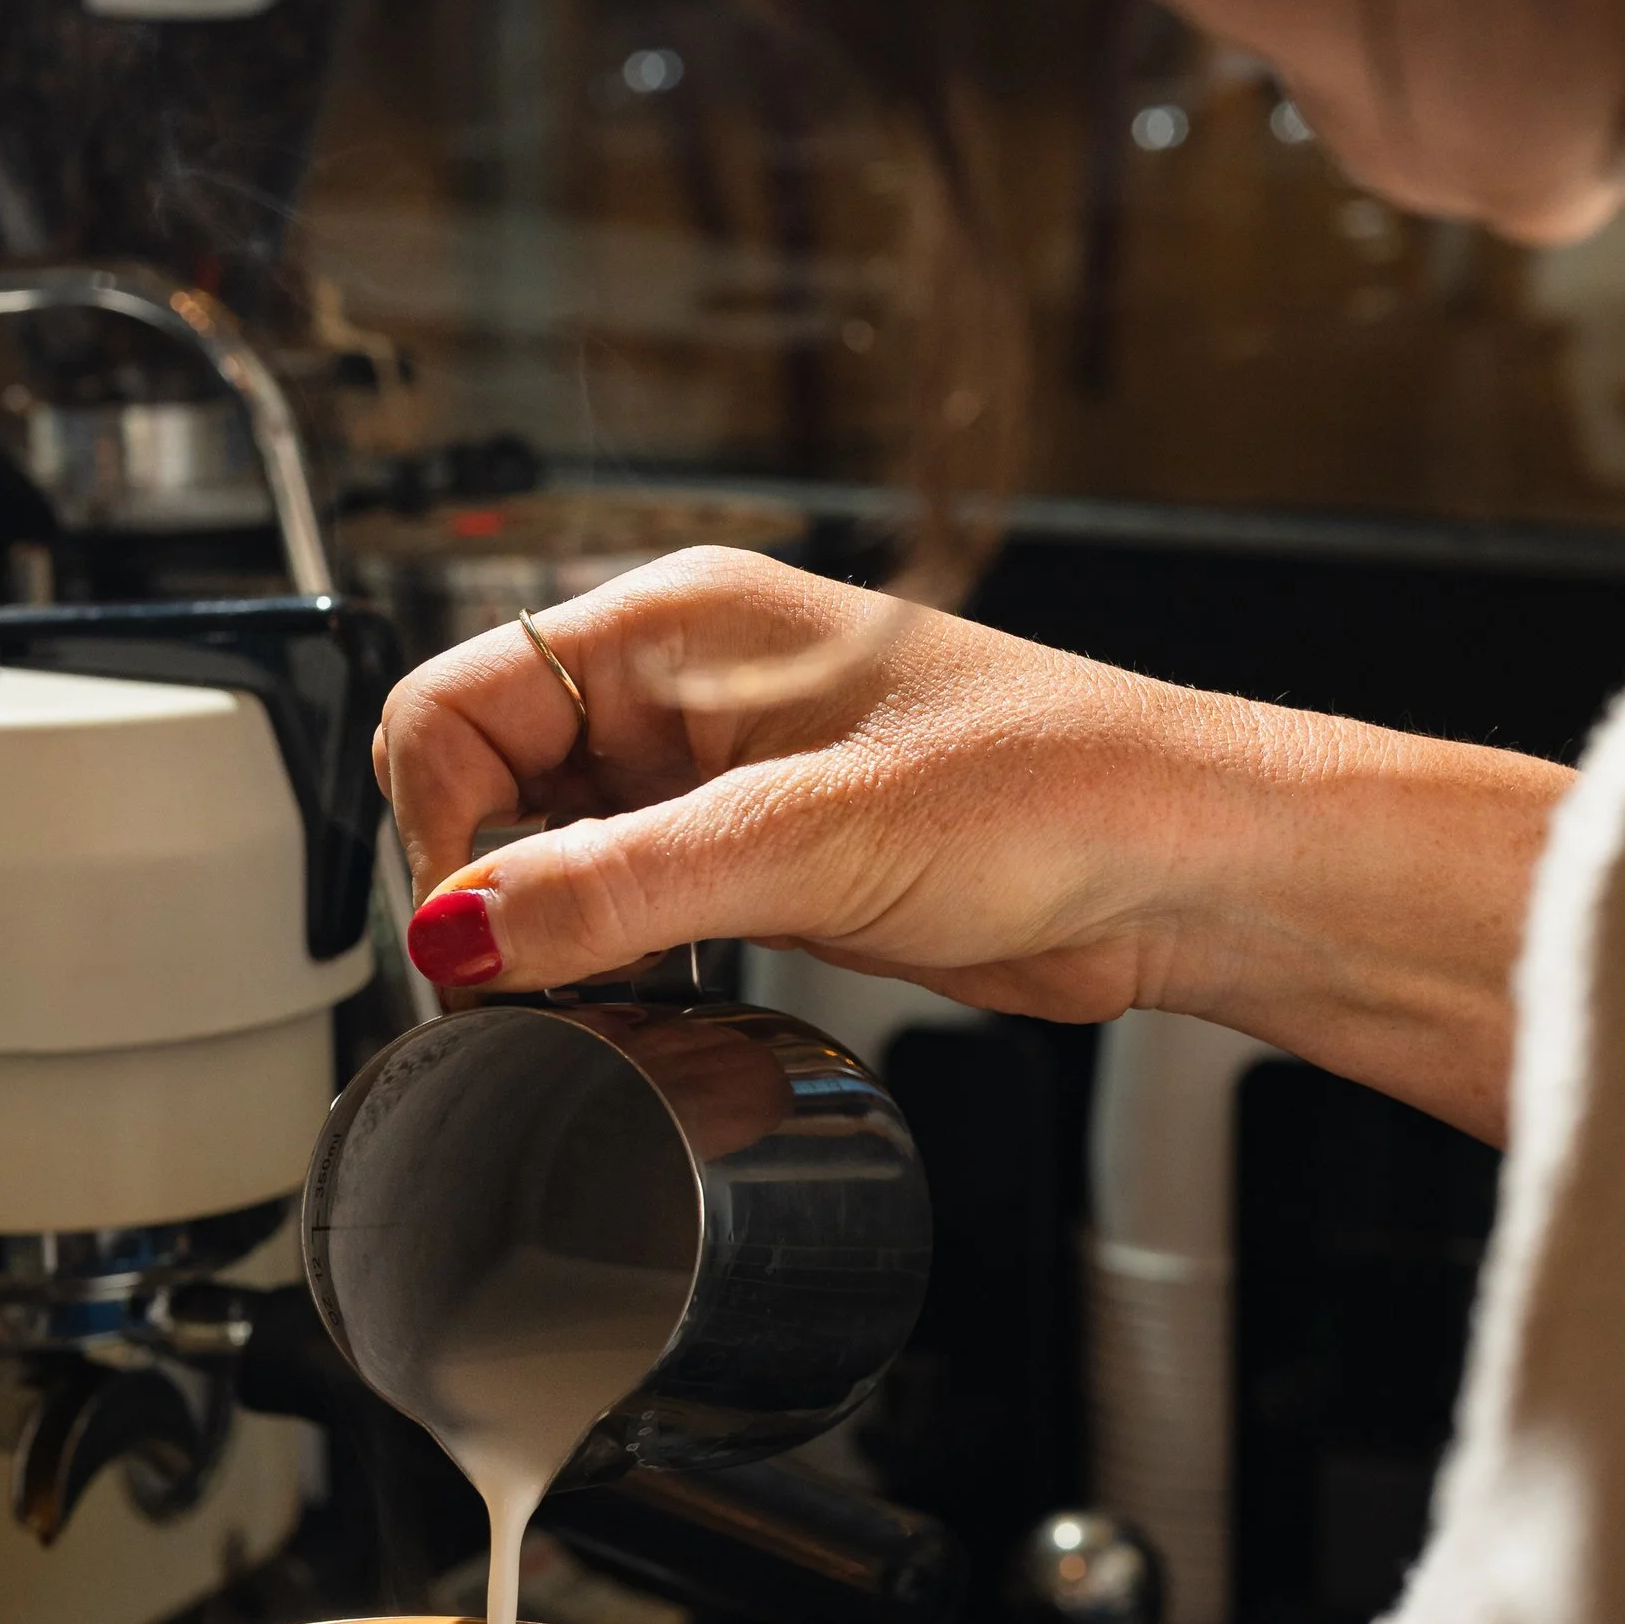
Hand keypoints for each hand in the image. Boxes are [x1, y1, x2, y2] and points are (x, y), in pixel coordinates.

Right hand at [377, 548, 1569, 1140]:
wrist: (1185, 867)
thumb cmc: (1059, 788)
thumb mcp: (811, 839)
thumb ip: (618, 884)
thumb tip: (459, 927)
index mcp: (676, 624)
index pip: (456, 705)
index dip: (439, 829)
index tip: (472, 941)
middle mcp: (687, 688)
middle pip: (491, 780)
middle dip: (489, 885)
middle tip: (526, 988)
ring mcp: (725, 776)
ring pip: (556, 851)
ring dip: (554, 929)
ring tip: (601, 994)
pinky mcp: (766, 859)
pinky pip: (633, 904)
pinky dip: (615, 957)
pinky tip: (652, 999)